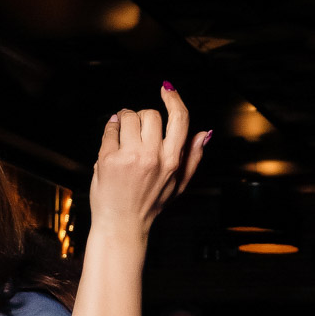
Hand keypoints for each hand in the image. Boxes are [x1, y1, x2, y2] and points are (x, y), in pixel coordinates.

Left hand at [89, 85, 207, 237]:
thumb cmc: (149, 205)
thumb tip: (205, 133)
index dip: (174, 99)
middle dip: (141, 116)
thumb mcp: (178, 185)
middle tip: (134, 128)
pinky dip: (109, 131)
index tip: (166, 89)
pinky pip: (109, 130)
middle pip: (150, 114)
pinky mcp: (108, 160)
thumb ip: (193, 158)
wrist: (121, 226)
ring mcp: (129, 157)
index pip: (179, 119)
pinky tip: (111, 143)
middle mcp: (152, 157)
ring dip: (123, 121)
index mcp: (172, 161)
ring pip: (127, 117)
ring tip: (121, 134)